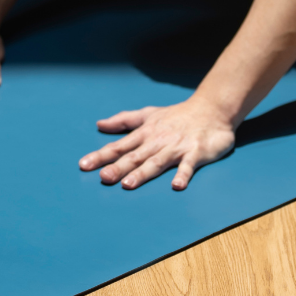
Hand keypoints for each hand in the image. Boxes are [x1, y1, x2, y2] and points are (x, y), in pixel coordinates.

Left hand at [79, 96, 236, 190]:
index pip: (119, 146)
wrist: (211, 109)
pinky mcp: (196, 152)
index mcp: (145, 133)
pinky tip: (176, 185)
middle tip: (103, 177)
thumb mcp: (148, 115)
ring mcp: (176, 147)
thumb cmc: (177, 115)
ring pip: (157, 161)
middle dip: (118, 167)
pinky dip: (183, 174)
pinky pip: (189, 165)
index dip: (102, 155)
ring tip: (128, 184)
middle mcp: (158, 141)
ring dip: (143, 172)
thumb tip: (99, 124)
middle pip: (135, 156)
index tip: (84, 165)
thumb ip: (123, 121)